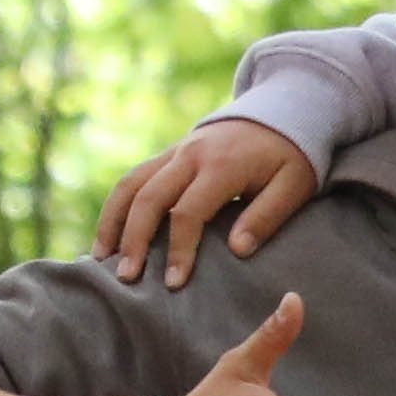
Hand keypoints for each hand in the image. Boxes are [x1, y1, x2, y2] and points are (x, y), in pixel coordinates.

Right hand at [99, 122, 321, 289]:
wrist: (279, 112)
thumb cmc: (291, 157)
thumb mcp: (294, 186)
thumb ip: (266, 217)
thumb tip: (237, 251)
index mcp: (221, 165)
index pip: (188, 212)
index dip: (179, 249)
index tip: (174, 283)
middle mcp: (189, 155)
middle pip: (148, 198)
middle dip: (134, 240)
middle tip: (126, 278)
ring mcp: (174, 152)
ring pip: (130, 184)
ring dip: (112, 222)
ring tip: (101, 259)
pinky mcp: (168, 155)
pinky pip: (133, 179)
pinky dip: (116, 207)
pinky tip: (109, 236)